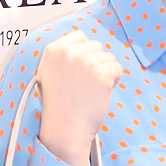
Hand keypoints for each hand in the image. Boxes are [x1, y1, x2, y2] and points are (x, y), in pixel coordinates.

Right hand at [34, 30, 123, 165]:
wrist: (65, 129)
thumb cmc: (58, 105)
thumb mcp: (49, 73)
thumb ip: (63, 55)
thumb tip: (83, 42)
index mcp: (53, 50)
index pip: (79, 36)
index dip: (85, 52)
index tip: (82, 69)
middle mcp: (69, 53)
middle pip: (96, 45)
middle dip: (96, 62)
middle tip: (87, 83)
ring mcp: (86, 63)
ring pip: (108, 57)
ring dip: (106, 72)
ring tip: (93, 89)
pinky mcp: (101, 75)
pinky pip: (117, 68)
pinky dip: (114, 81)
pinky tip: (102, 93)